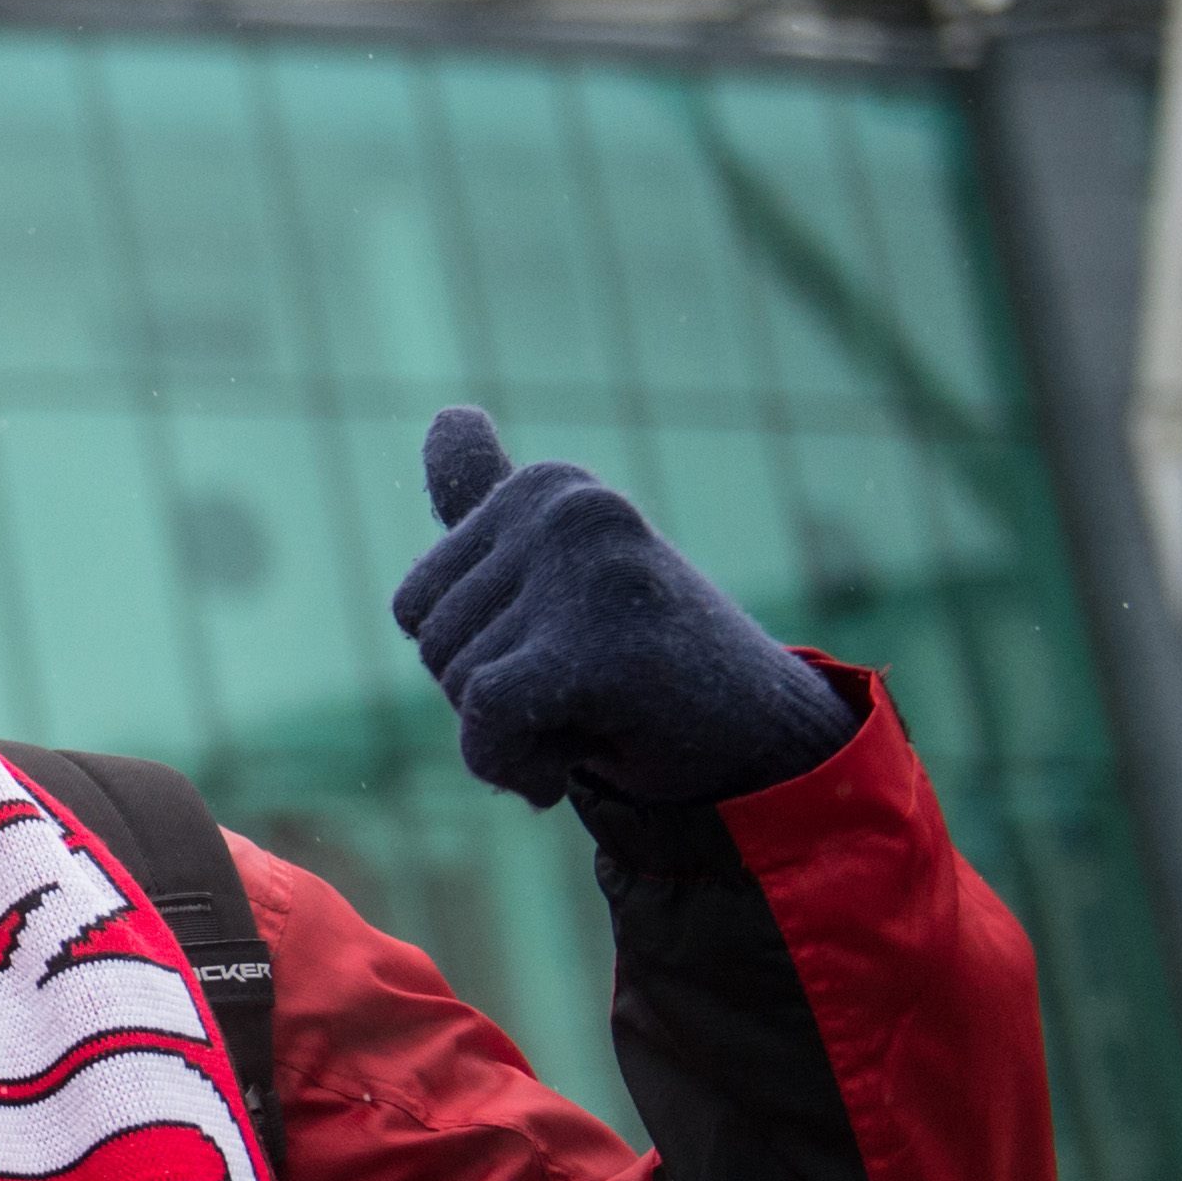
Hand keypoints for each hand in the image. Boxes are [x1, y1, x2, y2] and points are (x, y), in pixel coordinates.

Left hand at [390, 406, 854, 807]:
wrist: (765, 740)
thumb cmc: (646, 661)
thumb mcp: (559, 573)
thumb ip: (494, 503)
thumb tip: (446, 413)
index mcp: (548, 487)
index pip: (416, 606)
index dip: (476, 660)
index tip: (563, 651)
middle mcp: (569, 511)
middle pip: (433, 648)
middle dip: (496, 698)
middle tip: (594, 690)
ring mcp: (589, 574)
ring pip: (460, 689)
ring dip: (521, 735)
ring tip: (608, 710)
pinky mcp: (601, 647)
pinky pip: (487, 720)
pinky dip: (516, 768)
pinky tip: (582, 758)